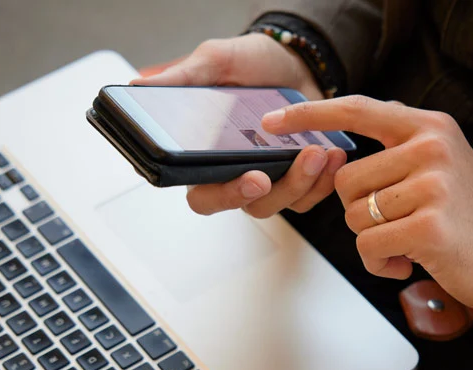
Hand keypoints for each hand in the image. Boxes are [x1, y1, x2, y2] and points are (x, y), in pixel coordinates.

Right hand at [133, 34, 345, 217]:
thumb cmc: (249, 63)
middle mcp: (234, 175)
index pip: (204, 197)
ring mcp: (268, 180)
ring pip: (282, 203)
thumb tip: (138, 89)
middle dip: (277, 191)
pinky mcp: (297, 179)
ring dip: (304, 182)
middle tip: (299, 162)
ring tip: (321, 151)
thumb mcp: (215, 61)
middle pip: (248, 206)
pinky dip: (323, 180)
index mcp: (205, 157)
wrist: (293, 60)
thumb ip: (183, 78)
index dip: (225, 196)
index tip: (253, 179)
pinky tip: (333, 153)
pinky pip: (308, 196)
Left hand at [260, 96, 472, 317]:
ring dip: (371, 241)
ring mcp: (433, 185)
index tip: (274, 121)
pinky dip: (379, 263)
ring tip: (408, 245)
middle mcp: (431, 147)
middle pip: (345, 179)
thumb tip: (337, 153)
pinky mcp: (430, 225)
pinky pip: (367, 245)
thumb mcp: (440, 165)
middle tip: (396, 226)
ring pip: (353, 215)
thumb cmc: (470, 219)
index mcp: (430, 126)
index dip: (311, 115)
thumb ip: (397, 150)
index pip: (359, 109)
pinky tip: (409, 262)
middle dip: (358, 212)